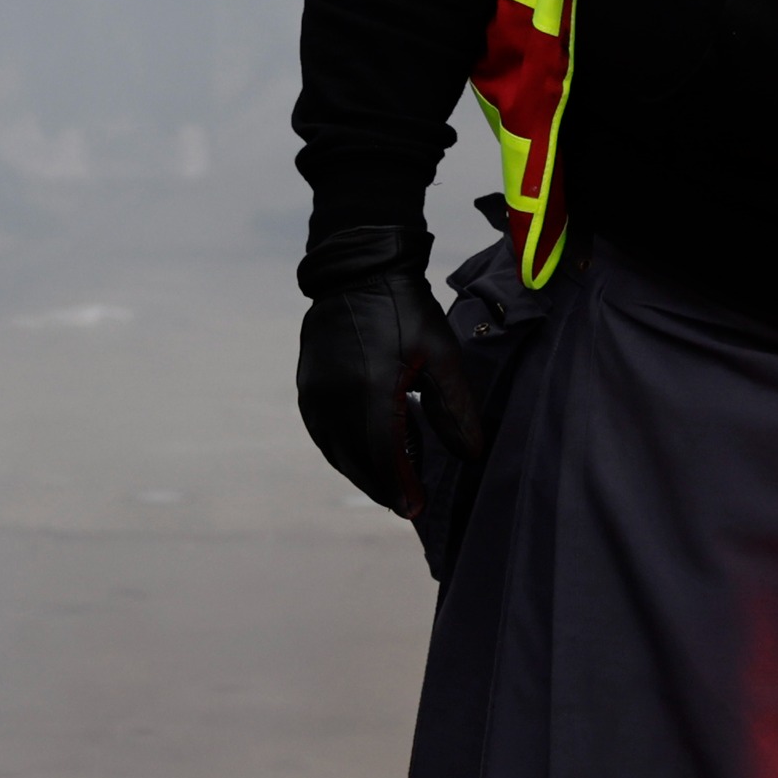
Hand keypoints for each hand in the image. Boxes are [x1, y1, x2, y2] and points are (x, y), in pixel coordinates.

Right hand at [293, 235, 483, 518]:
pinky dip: (346, 451)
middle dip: (384, 487)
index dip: (401, 486)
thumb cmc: (406, 309)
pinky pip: (324, 434)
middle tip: (409, 503)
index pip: (384, 455)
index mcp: (370, 389)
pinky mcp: (307, 387)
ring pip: (338, 451)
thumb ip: (455, 410)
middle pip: (358, 461)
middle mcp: (334, 397)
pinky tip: (367, 455)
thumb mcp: (442, 355)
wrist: (357, 270)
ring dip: (365, 472)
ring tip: (393, 483)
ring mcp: (315, 393)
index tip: (417, 508)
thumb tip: (470, 456)